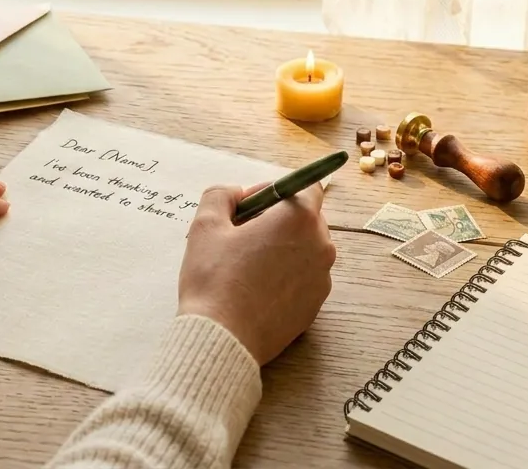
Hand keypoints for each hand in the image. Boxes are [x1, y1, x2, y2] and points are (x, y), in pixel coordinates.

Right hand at [177, 183, 334, 364]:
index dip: (277, 190)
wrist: (223, 340)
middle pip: (306, 218)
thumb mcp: (206, 226)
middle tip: (241, 234)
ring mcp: (322, 279)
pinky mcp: (316, 306)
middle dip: (277, 219)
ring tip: (246, 264)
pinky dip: (285, 276)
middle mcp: (321, 246)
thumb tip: (235, 194)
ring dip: (281, 248)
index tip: (250, 204)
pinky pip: (303, 278)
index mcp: (299, 219)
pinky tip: (255, 288)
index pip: (306, 186)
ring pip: (305, 250)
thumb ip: (221, 195)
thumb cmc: (214, 280)